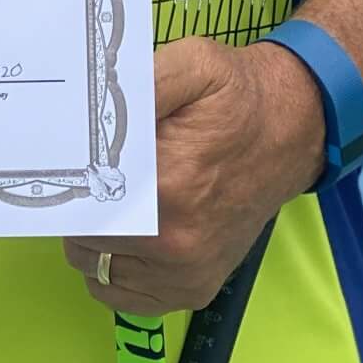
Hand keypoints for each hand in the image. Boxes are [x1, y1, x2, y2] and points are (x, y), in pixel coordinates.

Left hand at [62, 36, 324, 314]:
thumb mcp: (192, 64)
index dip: (70, 179)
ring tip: (119, 202)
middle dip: (82, 205)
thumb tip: (86, 114)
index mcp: (168, 186)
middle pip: (82, 237)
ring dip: (94, 240)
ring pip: (95, 270)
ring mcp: (185, 275)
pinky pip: (121, 297)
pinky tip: (129, 235)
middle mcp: (175, 243)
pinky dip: (114, 270)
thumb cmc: (236, 96)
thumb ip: (138, 86)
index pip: (82, 199)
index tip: (73, 159)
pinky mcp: (195, 291)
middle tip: (100, 176)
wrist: (293, 130)